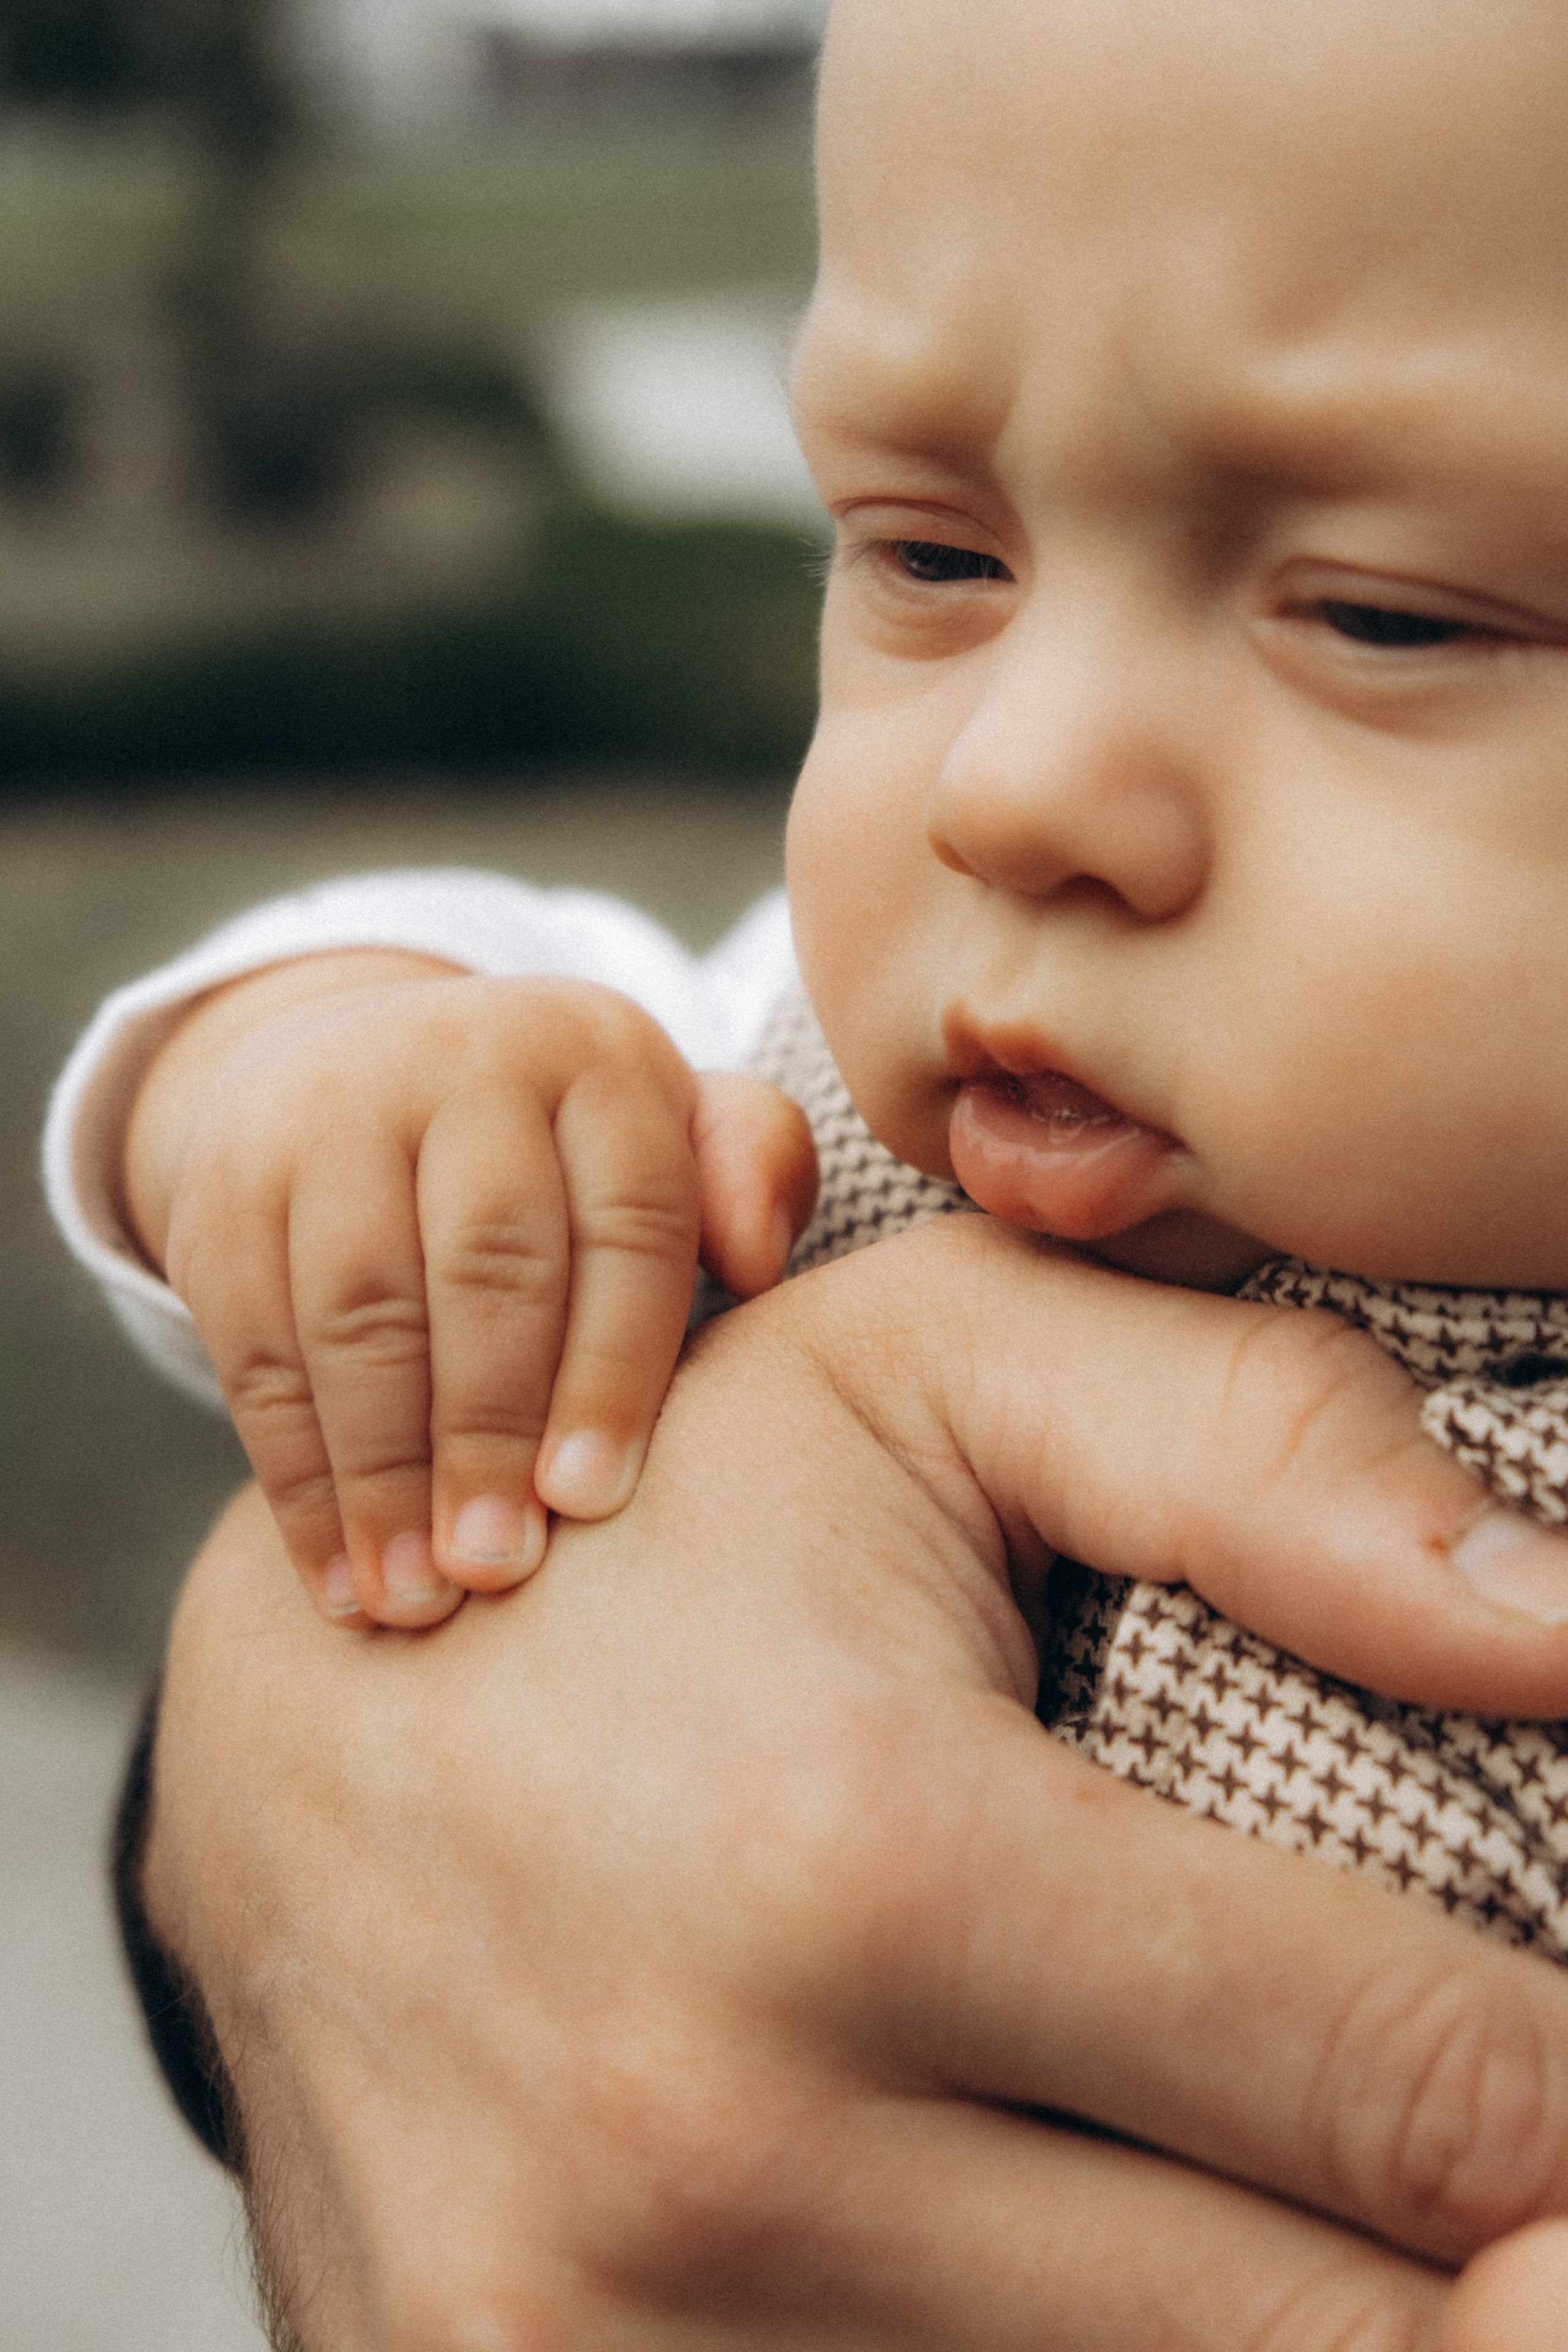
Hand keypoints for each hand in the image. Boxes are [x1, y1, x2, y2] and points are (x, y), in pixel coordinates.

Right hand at [125, 950, 815, 1628]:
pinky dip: (297, 1476)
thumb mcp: (671, 1132)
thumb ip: (750, 1173)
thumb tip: (760, 1255)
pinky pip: (256, 1346)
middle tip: (498, 1569)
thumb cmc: (562, 1154)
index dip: (612, 1369)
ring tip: (416, 1598)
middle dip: (491, 1431)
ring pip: (357, 1309)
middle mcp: (463, 1058)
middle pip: (485, 1263)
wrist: (359, 1072)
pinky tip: (337, 1575)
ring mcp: (330, 1112)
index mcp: (598, 1051)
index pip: (625, 1218)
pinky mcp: (227, 1186)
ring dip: (385, 1471)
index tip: (594, 1501)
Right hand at [146, 1218, 1567, 2347]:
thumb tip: (1566, 1621)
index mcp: (861, 1858)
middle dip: (1489, 2278)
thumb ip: (1265, 1450)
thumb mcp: (937, 1369)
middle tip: (1488, 2182)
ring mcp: (595, 2344)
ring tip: (1271, 2202)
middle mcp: (724, 2151)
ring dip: (1269, 2339)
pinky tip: (1075, 2269)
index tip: (1560, 2069)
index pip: (1409, 2096)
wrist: (296, 1722)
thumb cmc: (657, 1511)